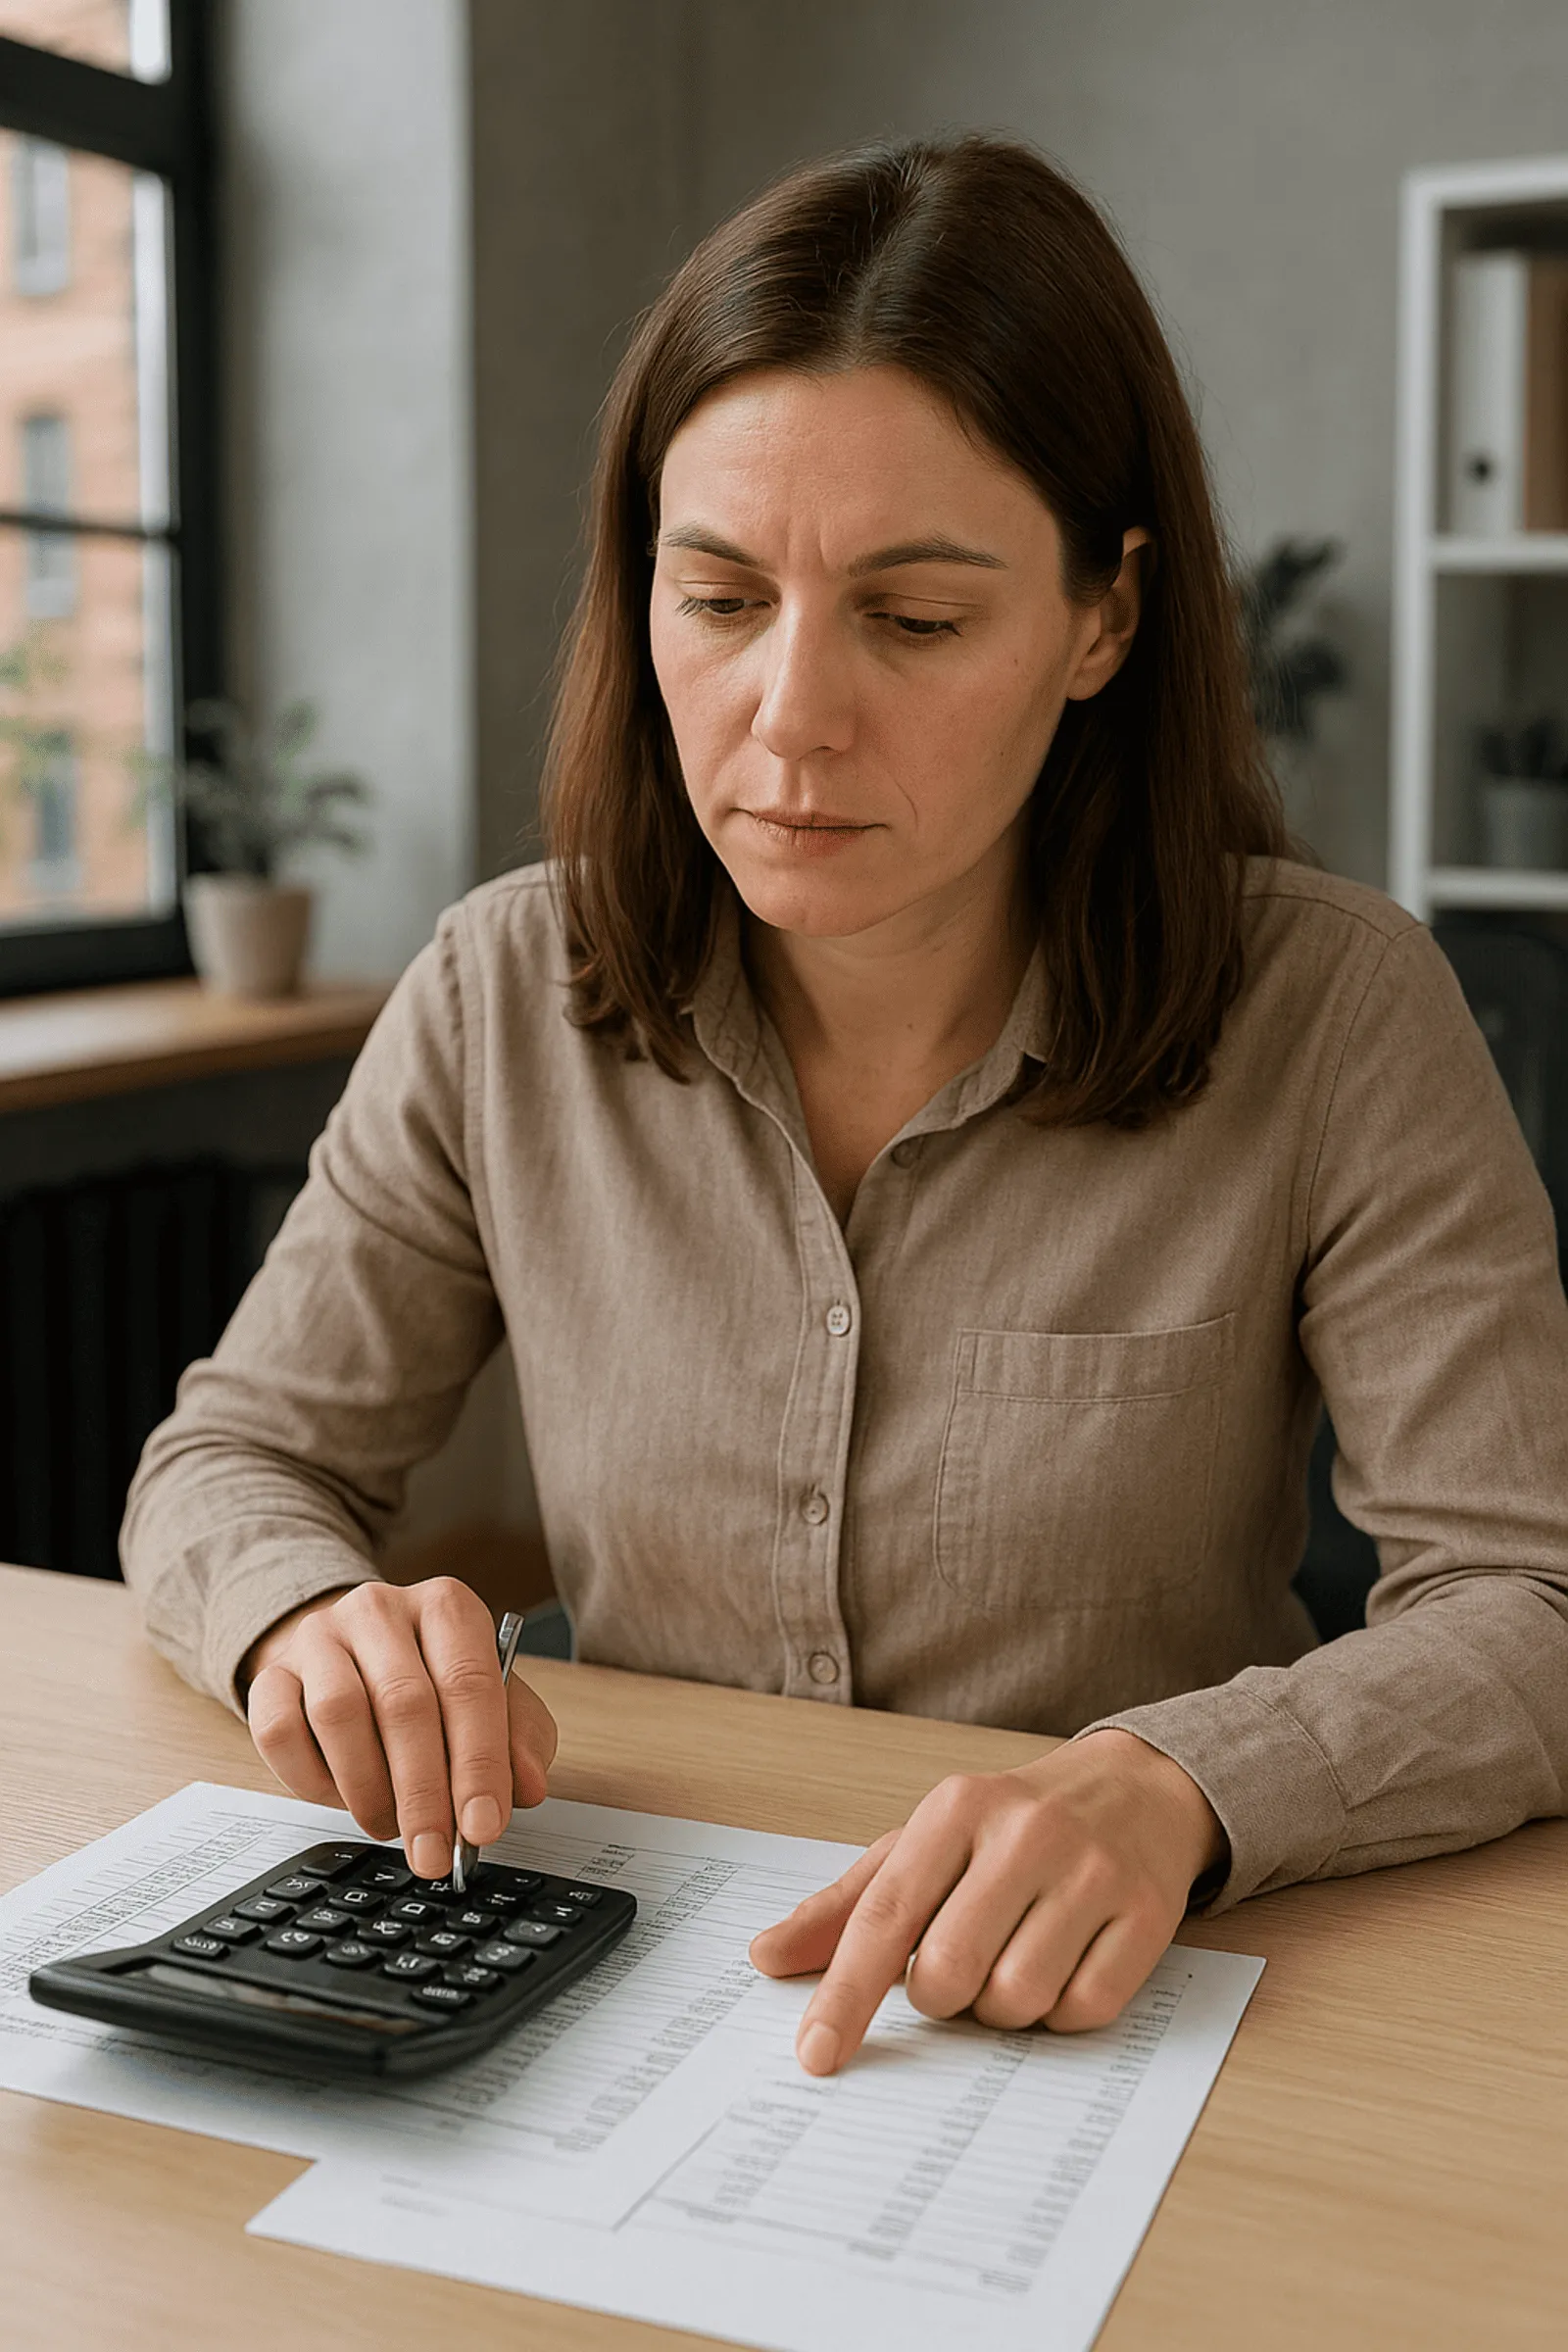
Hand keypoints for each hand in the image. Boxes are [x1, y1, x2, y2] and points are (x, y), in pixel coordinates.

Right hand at [242, 1578, 558, 1880]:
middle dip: (423, 1794)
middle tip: (434, 1853)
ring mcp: (319, 1636)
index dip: (479, 1763)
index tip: (482, 1826)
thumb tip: (526, 1788)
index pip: (469, 1683)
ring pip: (338, 1714)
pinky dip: (312, 1781)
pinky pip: (279, 1733)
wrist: (351, 1654)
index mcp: (446, 1606)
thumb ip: (519, 1740)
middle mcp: (380, 1609)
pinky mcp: (271, 1674)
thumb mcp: (493, 1701)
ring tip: (389, 1826)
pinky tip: (341, 1799)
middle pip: (404, 1702)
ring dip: (368, 1789)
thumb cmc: (431, 1682)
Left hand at [749, 1729, 1225, 2074]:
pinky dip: (1059, 2012)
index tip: (817, 2054)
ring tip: (1010, 1959)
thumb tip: (766, 1957)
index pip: (885, 1916)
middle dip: (940, 1997)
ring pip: (1015, 2000)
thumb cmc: (1012, 1826)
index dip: (845, 1994)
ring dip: (999, 2009)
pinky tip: (1062, 1966)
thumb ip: (846, 1905)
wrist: (1137, 1789)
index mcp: (957, 1809)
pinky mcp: (1146, 1916)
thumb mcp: (926, 1844)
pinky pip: (1082, 2011)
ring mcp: (1091, 1874)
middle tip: (956, 1967)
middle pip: (949, 1973)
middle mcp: (1025, 1834)